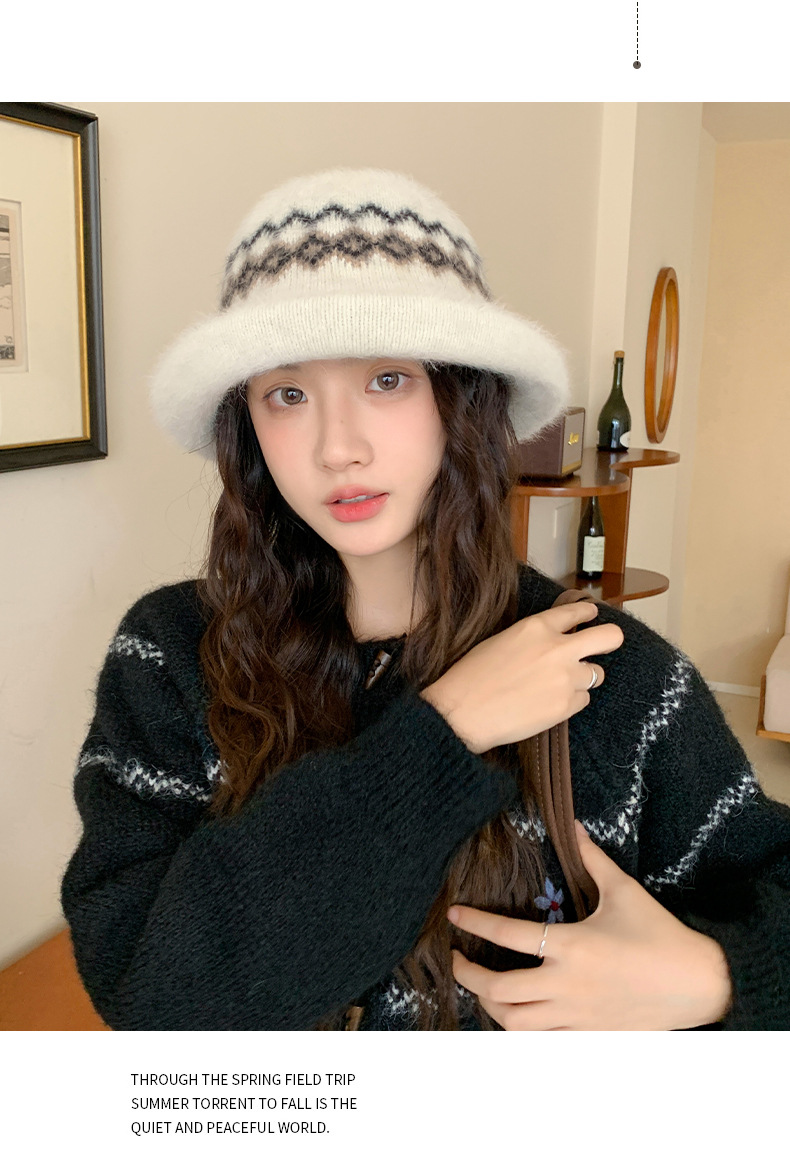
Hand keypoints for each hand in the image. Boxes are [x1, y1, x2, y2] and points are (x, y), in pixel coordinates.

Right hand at [420, 602, 623, 752]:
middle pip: (609, 637)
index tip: (592, 617)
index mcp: (538, 627)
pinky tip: (548, 703)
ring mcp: (566, 678)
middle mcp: (558, 649)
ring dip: (583, 677)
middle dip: (611, 639)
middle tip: (606, 644)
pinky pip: (583, 699)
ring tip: (558, 685)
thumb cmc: (472, 675)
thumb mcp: (503, 639)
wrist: (465, 712)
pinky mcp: (567, 705)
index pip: (576, 612)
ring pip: (597, 674)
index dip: (587, 614)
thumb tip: (553, 639)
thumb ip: (534, 636)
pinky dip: (571, 700)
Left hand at [448, 822, 732, 1029]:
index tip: (454, 914)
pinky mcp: (588, 1036)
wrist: (698, 984)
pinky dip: (520, 1029)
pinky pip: (542, 1041)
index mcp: (573, 946)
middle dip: (468, 976)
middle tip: (457, 958)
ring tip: (481, 988)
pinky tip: (514, 1012)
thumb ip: (591, 858)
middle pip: (499, 992)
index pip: (508, 936)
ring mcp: (576, 1017)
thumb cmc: (660, 934)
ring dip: (489, 1008)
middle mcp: (567, 986)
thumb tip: (571, 823)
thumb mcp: (624, 890)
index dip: (475, 923)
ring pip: (515, 1025)